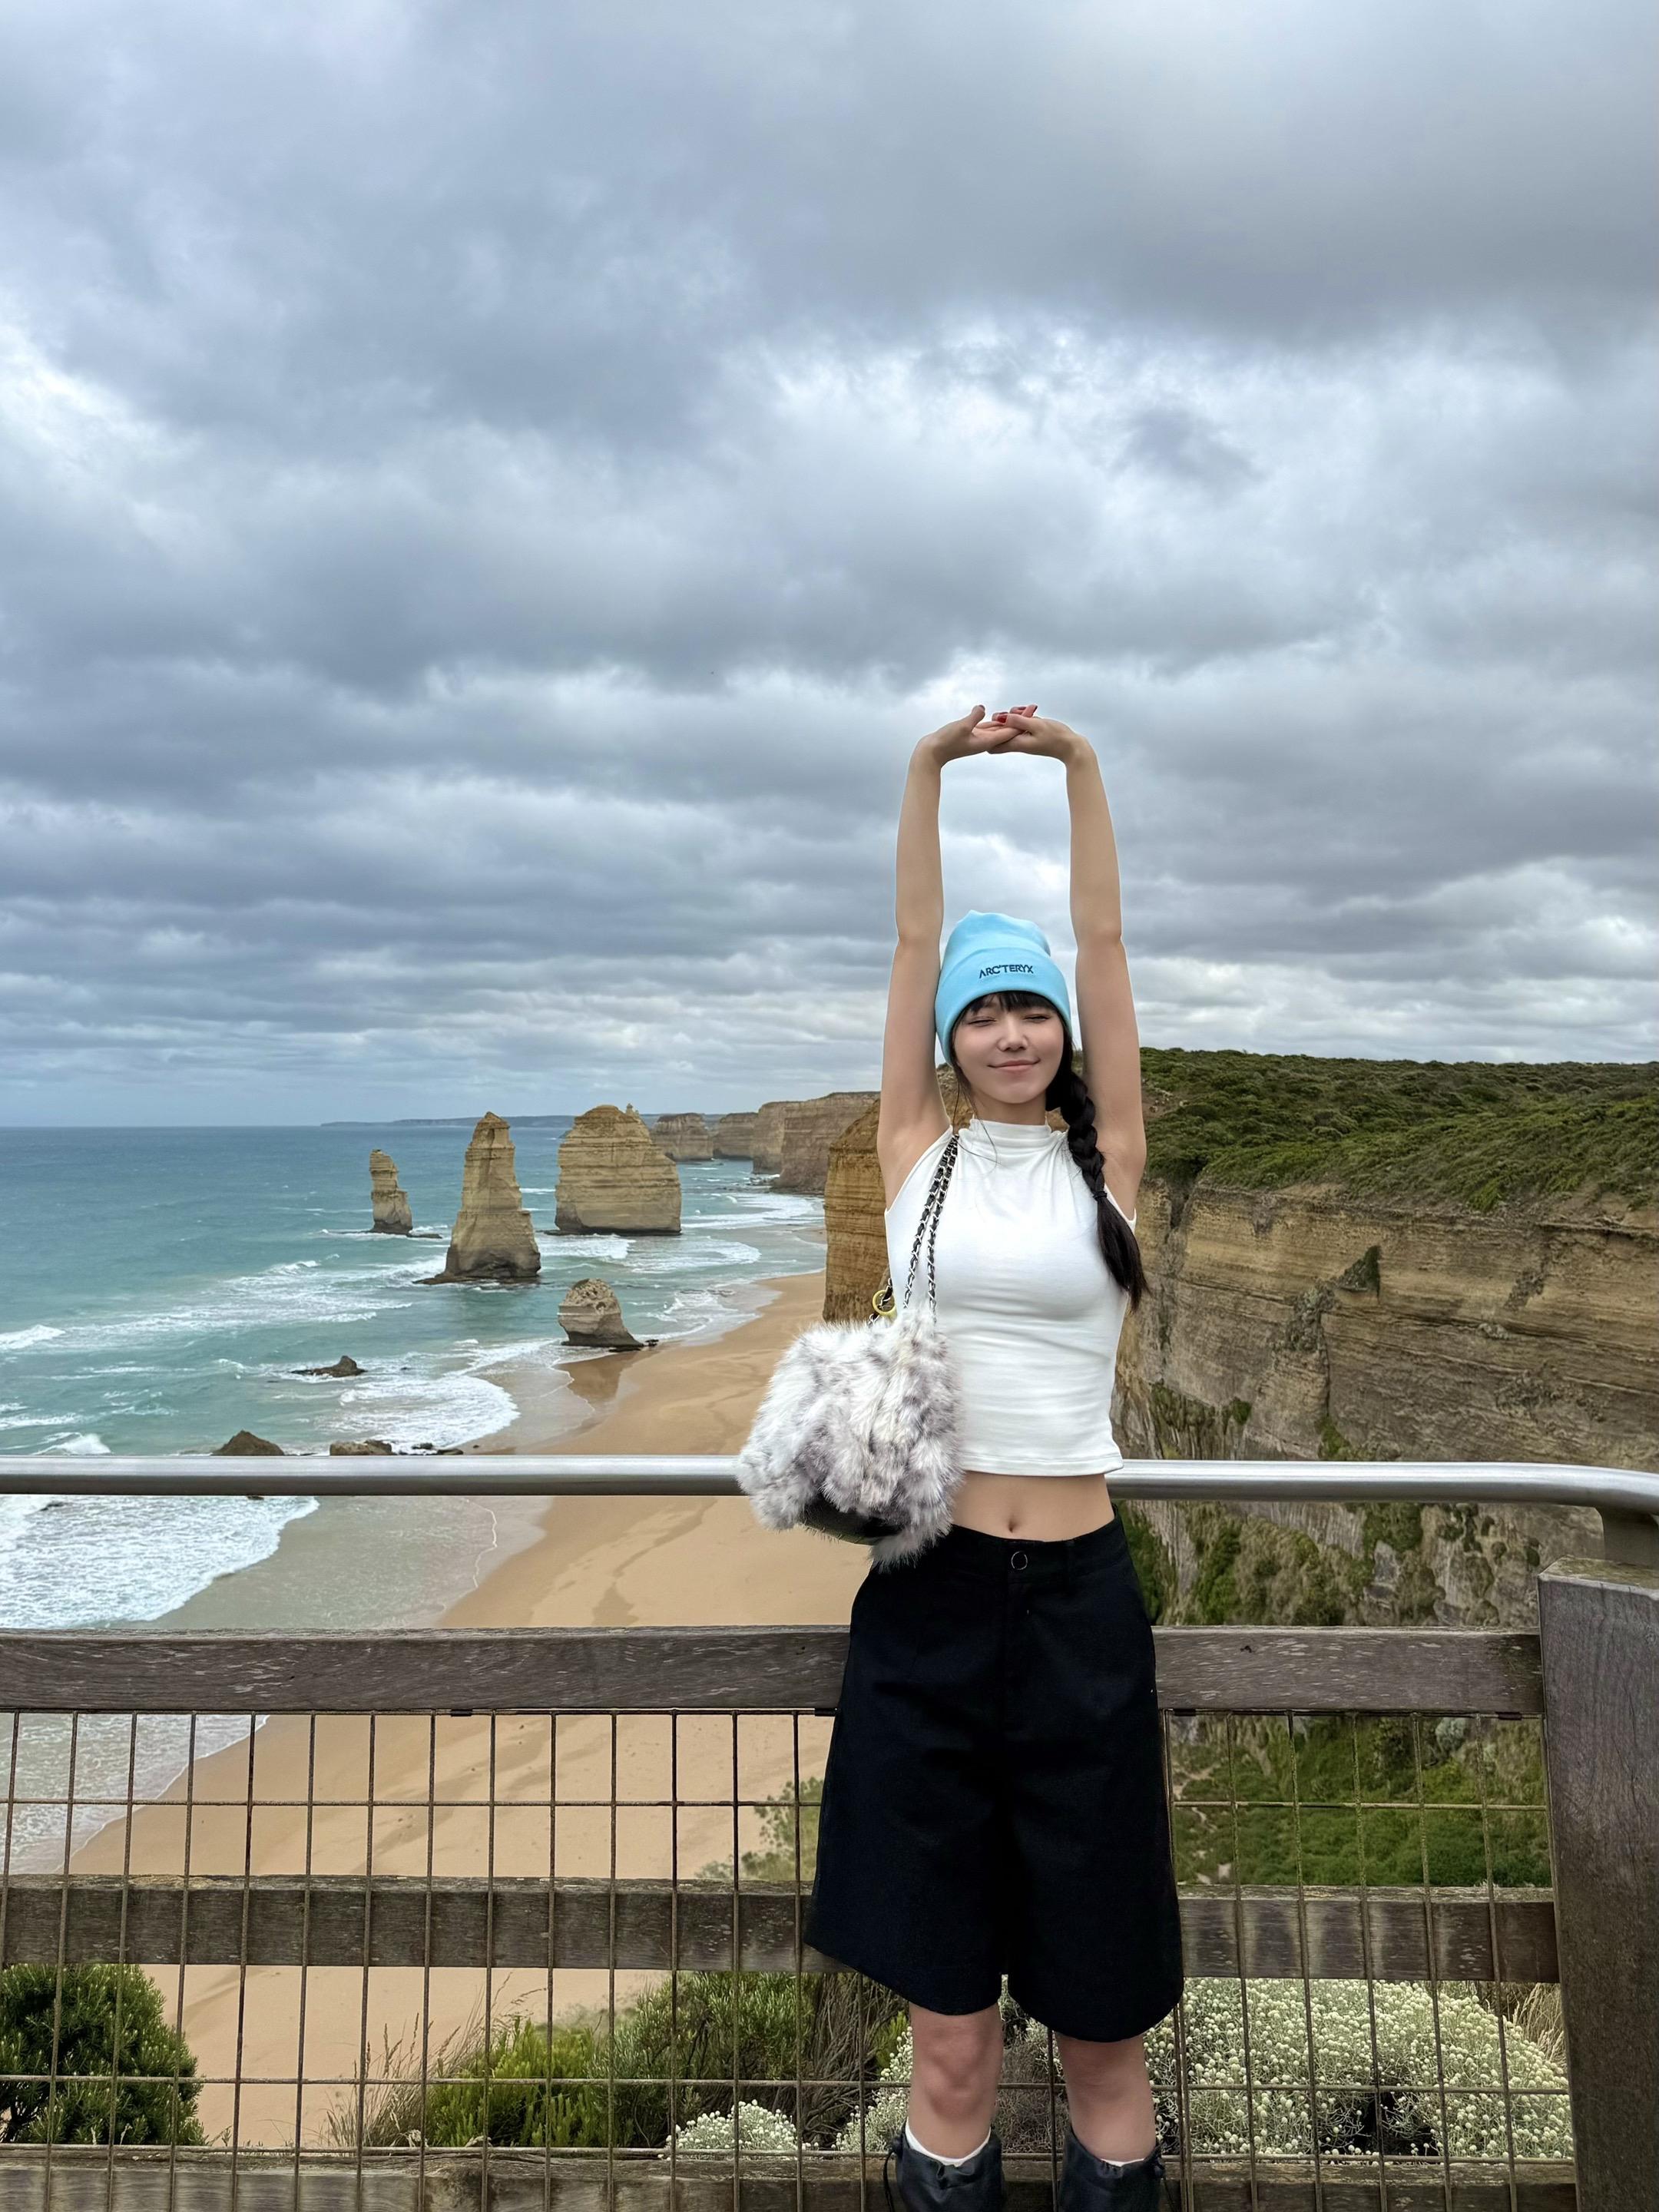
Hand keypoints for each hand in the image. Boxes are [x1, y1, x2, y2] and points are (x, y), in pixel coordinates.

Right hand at [917, 705, 1031, 765]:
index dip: (1022, 720)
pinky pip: (988, 726)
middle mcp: (985, 741)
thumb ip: (973, 717)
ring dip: (1010, 719)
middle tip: (1033, 708)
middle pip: (1007, 729)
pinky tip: (1001, 716)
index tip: (1033, 712)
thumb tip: (982, 707)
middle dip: (1020, 719)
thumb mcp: (960, 727)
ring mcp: (979, 738)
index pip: (1009, 731)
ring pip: (998, 728)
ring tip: (1021, 710)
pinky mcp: (971, 735)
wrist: (931, 753)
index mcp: (986, 741)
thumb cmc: (945, 742)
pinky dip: (996, 721)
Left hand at [972, 707, 1081, 760]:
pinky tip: (1032, 711)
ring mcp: (1026, 741)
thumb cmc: (1056, 737)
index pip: (992, 745)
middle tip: (1011, 713)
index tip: (989, 722)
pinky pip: (1023, 726)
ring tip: (1026, 710)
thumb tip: (1001, 717)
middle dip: (1001, 721)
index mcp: (1016, 744)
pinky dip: (1025, 718)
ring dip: (1015, 717)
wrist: (1072, 748)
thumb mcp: (1036, 725)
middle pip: (1000, 735)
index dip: (987, 734)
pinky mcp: (1033, 736)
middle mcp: (1019, 744)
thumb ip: (1018, 720)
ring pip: (1012, 728)